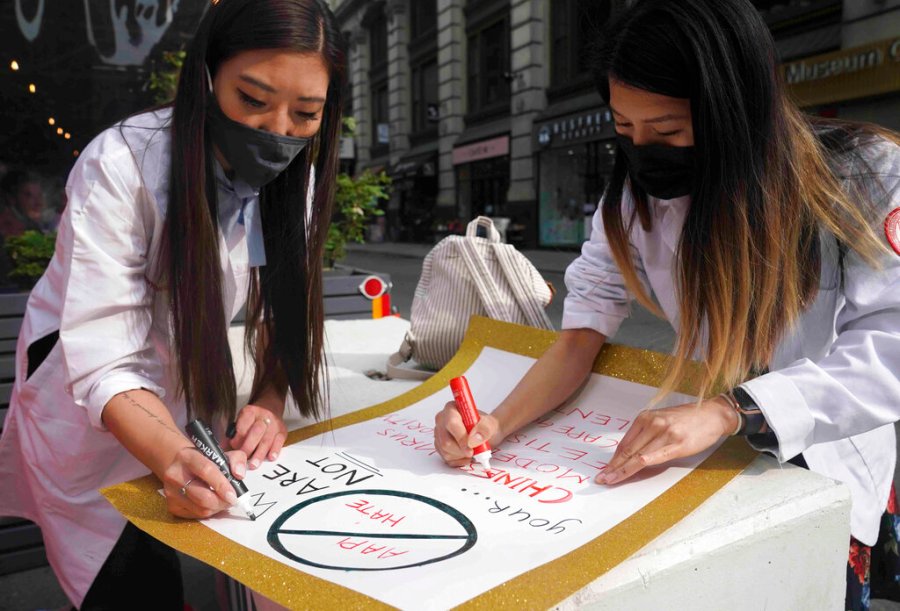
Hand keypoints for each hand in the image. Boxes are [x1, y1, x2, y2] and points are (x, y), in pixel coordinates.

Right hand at [163, 446, 247, 518]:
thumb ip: (236, 459)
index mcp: (188, 456)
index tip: (234, 495)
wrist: (178, 465)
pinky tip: (212, 503)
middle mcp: (175, 474)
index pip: (206, 471)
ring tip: (224, 501)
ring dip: (217, 508)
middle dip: (222, 501)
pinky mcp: (171, 505)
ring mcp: (171, 491)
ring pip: (200, 509)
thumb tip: (239, 475)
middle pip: (203, 496)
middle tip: (232, 500)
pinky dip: (209, 512)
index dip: (222, 485)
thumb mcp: (221, 453)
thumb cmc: (203, 459)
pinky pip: (195, 515)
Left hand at [228, 404, 286, 468]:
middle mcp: (264, 416)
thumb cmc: (252, 419)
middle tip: (243, 459)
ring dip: (260, 454)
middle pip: (256, 432)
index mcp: (250, 412)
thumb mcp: (240, 420)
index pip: (243, 426)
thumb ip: (233, 434)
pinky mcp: (282, 431)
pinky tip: (270, 457)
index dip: (238, 439)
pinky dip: (274, 450)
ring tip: (254, 464)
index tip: (234, 447)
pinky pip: (279, 441)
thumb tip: (223, 448)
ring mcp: (275, 424)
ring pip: (267, 439)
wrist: (270, 409)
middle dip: (249, 447)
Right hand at [434, 401, 500, 466]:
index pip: (451, 423)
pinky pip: (446, 458)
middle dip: (462, 450)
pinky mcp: (439, 446)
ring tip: (472, 450)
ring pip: (445, 451)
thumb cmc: (485, 426)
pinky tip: (467, 455)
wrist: (485, 433)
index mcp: (451, 409)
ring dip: (462, 455)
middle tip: (475, 451)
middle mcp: (442, 421)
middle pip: (446, 441)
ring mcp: (439, 434)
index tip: (472, 448)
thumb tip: (473, 440)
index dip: (461, 437)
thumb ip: (484, 429)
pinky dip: (459, 460)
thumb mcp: (491, 424)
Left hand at [597, 396, 738, 484]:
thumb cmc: (688, 419)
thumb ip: (647, 434)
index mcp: (646, 418)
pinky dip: (640, 465)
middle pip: (628, 450)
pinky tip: (630, 471)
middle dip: (613, 466)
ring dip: (622, 470)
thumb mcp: (662, 420)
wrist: (713, 414)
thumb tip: (632, 453)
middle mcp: (653, 424)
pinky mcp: (677, 444)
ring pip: (637, 455)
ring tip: (610, 480)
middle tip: (601, 478)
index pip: (625, 443)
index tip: (604, 469)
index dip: (613, 459)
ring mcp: (664, 433)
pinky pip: (654, 456)